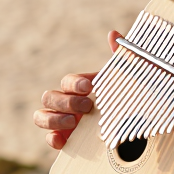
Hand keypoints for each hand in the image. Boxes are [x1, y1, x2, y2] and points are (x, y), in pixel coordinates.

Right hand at [33, 31, 120, 149]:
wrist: (132, 126)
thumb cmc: (126, 99)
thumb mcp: (127, 80)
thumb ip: (121, 56)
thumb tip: (114, 33)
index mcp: (78, 88)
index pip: (67, 82)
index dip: (74, 83)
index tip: (89, 87)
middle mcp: (66, 103)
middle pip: (49, 97)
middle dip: (65, 102)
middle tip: (87, 106)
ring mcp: (62, 122)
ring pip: (41, 117)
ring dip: (54, 119)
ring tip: (74, 122)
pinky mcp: (64, 140)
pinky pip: (49, 139)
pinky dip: (51, 139)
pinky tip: (62, 139)